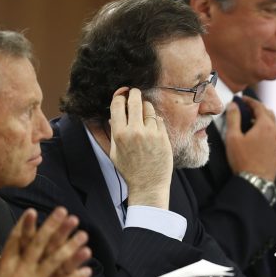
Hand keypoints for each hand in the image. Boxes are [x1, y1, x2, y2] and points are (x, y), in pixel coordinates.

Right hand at [0, 208, 91, 276]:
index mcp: (6, 263)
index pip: (16, 239)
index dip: (25, 225)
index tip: (33, 212)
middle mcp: (21, 269)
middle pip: (39, 243)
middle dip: (52, 226)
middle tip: (63, 212)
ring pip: (55, 260)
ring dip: (71, 247)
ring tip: (83, 236)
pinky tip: (87, 271)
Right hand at [108, 87, 172, 208]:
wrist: (148, 184)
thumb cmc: (130, 170)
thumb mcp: (114, 152)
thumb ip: (112, 132)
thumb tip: (113, 116)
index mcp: (119, 134)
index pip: (117, 104)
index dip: (119, 96)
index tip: (122, 94)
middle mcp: (135, 131)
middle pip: (135, 100)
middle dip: (134, 93)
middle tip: (134, 92)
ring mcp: (151, 133)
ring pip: (148, 107)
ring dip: (145, 106)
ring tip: (143, 112)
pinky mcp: (163, 136)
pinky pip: (158, 119)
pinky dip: (155, 119)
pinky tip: (152, 126)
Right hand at [224, 96, 275, 180]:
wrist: (256, 181)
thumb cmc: (243, 160)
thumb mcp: (233, 138)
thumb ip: (233, 119)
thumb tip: (233, 105)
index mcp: (265, 125)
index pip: (259, 106)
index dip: (250, 101)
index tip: (242, 99)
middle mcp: (275, 131)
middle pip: (268, 113)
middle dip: (258, 108)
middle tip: (246, 108)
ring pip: (272, 124)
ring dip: (262, 119)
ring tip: (250, 122)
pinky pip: (273, 135)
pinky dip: (265, 130)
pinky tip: (256, 137)